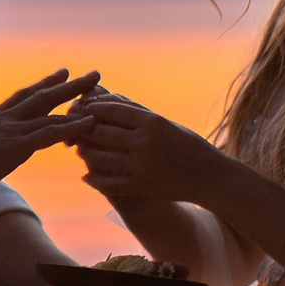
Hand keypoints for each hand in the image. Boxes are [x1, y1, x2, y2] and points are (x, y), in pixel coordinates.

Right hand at [0, 70, 99, 198]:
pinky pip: (50, 133)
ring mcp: (11, 130)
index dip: (45, 85)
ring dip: (77, 99)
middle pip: (42, 95)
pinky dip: (71, 126)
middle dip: (68, 84)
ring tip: (99, 90)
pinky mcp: (16, 146)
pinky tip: (88, 123)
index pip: (24, 96)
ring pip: (50, 109)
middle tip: (92, 74)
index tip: (62, 74)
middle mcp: (4, 117)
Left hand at [72, 93, 220, 203]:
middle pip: (101, 133)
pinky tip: (87, 176)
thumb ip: (136, 112)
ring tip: (80, 151)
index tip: (83, 109)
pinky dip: (95, 180)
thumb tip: (107, 99)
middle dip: (83, 131)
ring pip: (101, 158)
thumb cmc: (186, 144)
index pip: (112, 110)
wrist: (210, 177)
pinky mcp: (143, 186)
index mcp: (152, 122)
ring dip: (86, 154)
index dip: (92, 109)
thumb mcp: (164, 123)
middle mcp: (146, 142)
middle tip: (73, 130)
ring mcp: (143, 166)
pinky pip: (110, 184)